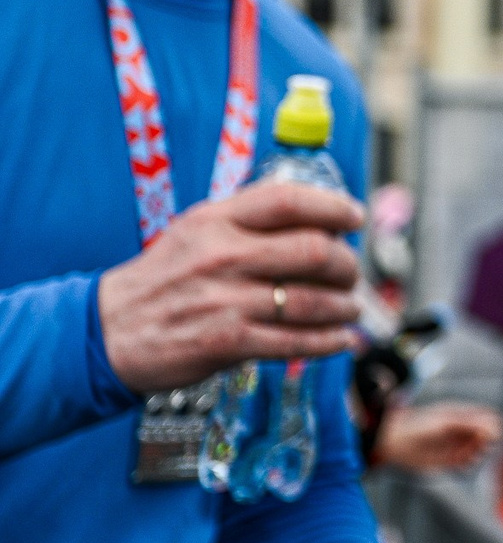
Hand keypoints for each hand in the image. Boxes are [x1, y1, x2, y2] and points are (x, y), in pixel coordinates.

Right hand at [99, 182, 365, 393]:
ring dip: (344, 307)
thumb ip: (249, 218)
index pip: (289, 200)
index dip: (333, 207)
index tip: (355, 218)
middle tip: (352, 274)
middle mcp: (223, 256)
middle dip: (347, 265)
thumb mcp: (197, 230)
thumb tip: (316, 211)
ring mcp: (225, 301)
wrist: (108, 330)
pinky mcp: (227, 342)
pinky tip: (341, 340)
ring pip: (313, 301)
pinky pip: (296, 342)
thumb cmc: (165, 278)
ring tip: (350, 308)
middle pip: (315, 251)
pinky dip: (329, 342)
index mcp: (216, 221)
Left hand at [370, 401, 502, 472]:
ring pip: (479, 451)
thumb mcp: (448, 423)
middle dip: (485, 443)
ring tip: (461, 455)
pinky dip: (466, 464)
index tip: (487, 436)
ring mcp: (456, 444)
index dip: (494, 427)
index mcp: (464, 415)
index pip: (491, 419)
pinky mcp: (449, 460)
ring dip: (475, 454)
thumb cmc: (419, 427)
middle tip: (474, 446)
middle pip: (488, 437)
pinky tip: (456, 463)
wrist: (395, 443)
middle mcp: (462, 430)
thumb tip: (497, 429)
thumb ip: (472, 424)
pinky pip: (467, 464)